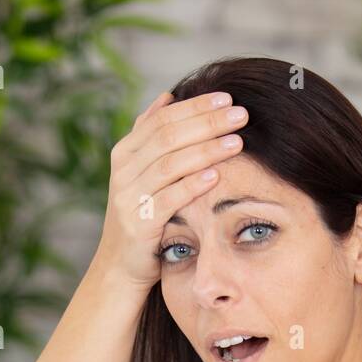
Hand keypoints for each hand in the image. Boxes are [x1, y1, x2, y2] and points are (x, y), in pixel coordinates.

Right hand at [91, 89, 248, 289]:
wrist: (121, 266)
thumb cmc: (142, 217)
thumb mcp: (141, 174)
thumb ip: (151, 136)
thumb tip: (168, 96)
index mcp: (125, 152)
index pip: (162, 118)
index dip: (195, 106)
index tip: (226, 98)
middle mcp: (124, 170)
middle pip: (168, 136)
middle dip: (207, 122)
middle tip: (240, 114)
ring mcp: (129, 196)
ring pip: (170, 164)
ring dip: (206, 150)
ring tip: (237, 141)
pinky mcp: (140, 223)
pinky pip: (170, 199)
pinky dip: (193, 185)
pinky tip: (216, 175)